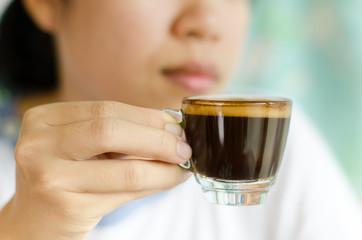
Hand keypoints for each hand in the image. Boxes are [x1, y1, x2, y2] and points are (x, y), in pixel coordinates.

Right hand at [0, 101, 190, 239]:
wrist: (34, 220)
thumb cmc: (64, 177)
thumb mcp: (80, 146)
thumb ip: (118, 133)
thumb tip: (169, 125)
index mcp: (43, 119)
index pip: (105, 109)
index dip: (146, 117)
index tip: (175, 124)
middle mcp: (40, 145)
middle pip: (110, 131)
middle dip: (157, 138)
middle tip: (184, 146)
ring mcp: (50, 177)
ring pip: (125, 169)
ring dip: (164, 167)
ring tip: (183, 166)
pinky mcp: (68, 208)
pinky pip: (126, 194)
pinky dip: (155, 185)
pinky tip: (168, 180)